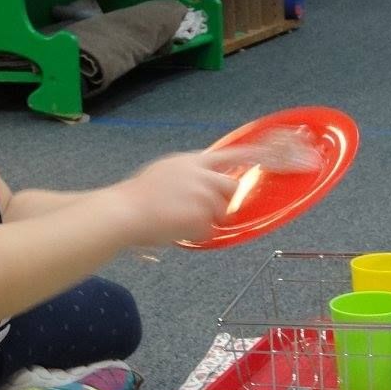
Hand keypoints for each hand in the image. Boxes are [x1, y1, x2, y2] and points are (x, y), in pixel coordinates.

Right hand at [115, 148, 254, 245]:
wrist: (125, 212)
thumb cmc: (136, 197)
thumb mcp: (163, 172)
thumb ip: (187, 173)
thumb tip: (203, 181)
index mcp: (190, 161)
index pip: (228, 154)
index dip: (249, 155)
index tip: (265, 155)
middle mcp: (200, 174)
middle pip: (232, 187)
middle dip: (223, 202)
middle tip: (204, 212)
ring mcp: (203, 194)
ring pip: (222, 212)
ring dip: (207, 221)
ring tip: (180, 221)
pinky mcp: (202, 214)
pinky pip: (209, 231)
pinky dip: (197, 235)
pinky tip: (177, 230)